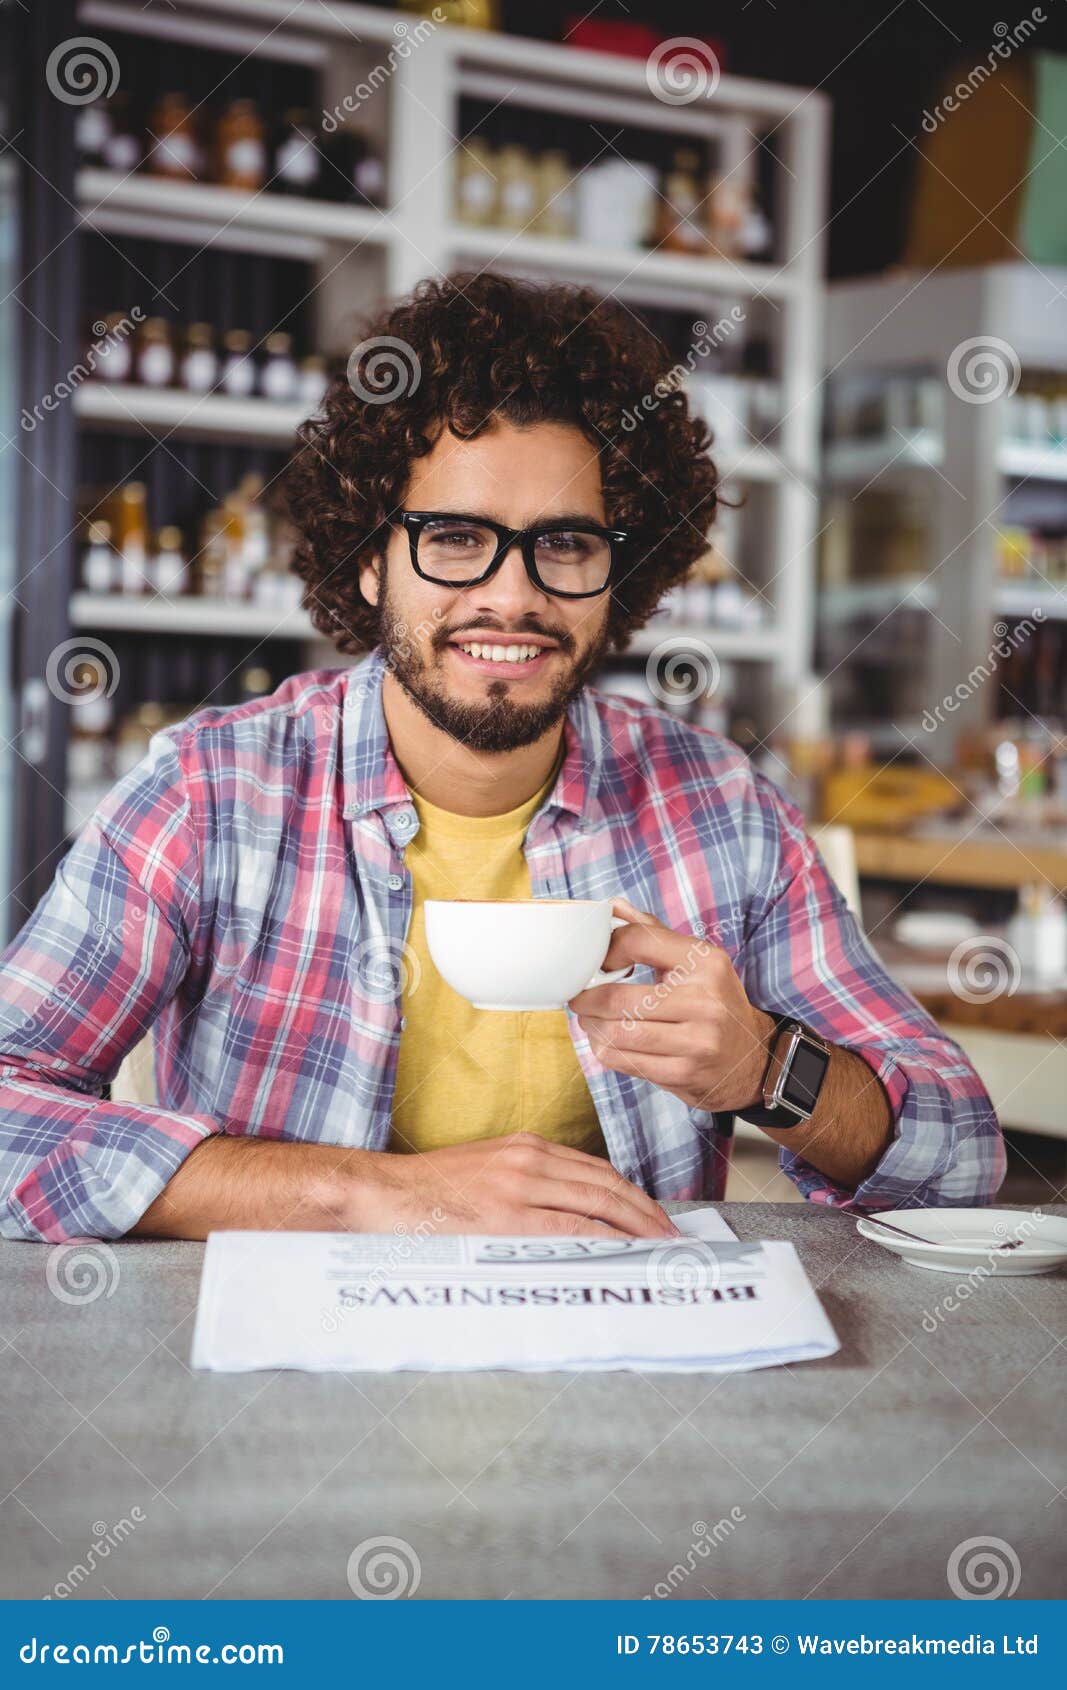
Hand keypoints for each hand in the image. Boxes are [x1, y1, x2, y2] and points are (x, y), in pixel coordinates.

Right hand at [344, 1131, 679, 1239]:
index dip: (630, 1194)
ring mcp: (519, 1185)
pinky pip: (570, 1226)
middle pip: (606, 1183)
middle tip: (670, 1234)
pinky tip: (622, 1249)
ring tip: (657, 1246)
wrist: (381, 1195)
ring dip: (635, 1225)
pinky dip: (603, 1236)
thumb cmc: (427, 1193)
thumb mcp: (484, 1173)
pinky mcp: (507, 1214)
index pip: (595, 1169)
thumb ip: (524, 1187)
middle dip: (645, 1210)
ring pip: (596, 1202)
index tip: (651, 1215)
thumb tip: (565, 1218)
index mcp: (525, 1147)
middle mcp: (529, 1159)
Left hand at [568, 898, 776, 1113]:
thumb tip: (613, 907)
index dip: (607, 950)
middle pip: (618, 998)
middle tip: (578, 998)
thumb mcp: (697, 961)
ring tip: (590, 1020)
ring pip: (616, 1034)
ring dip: (592, 1027)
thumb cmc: (713, 1002)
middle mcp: (705, 1001)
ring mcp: (697, 1041)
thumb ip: (653, 933)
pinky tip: (608, 1042)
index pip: (639, 941)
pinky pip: (625, 1062)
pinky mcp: (685, 1073)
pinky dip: (606, 1050)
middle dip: (586, 999)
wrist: (751, 1057)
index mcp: (706, 962)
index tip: (600, 963)